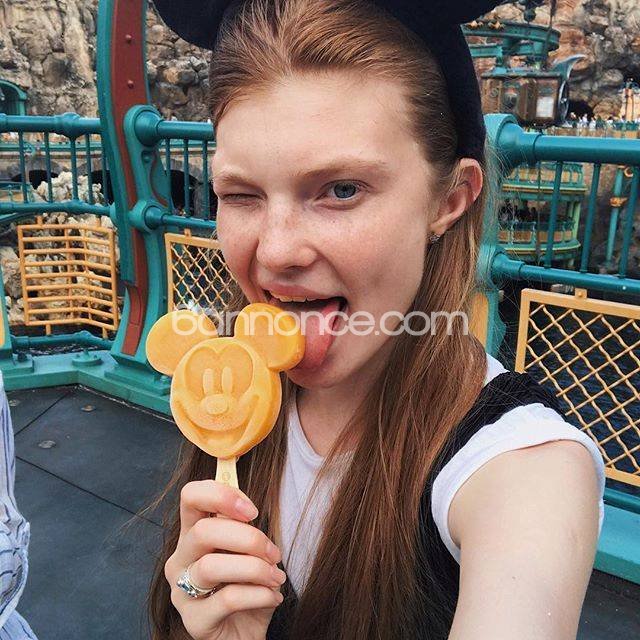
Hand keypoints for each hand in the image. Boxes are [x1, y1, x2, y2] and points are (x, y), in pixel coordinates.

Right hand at [165, 480, 286, 639]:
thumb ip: (242, 528)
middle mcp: (180, 559)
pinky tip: (273, 596)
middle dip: (248, 538)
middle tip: (274, 553)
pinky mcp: (194, 621)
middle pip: (203, 531)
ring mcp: (182, 592)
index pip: (190, 497)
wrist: (245, 633)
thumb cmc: (247, 586)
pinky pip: (227, 599)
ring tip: (276, 577)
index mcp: (192, 534)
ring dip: (255, 568)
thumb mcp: (248, 551)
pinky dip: (259, 594)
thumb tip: (248, 510)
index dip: (221, 495)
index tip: (252, 511)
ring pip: (211, 566)